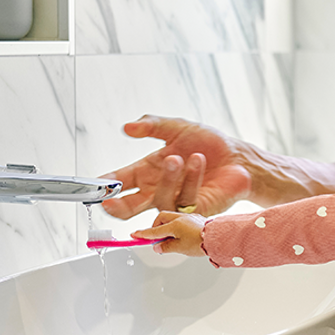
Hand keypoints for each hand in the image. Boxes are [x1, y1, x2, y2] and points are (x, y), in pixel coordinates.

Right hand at [101, 115, 252, 217]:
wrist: (238, 156)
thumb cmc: (209, 144)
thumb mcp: (177, 127)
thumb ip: (152, 125)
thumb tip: (127, 127)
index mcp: (148, 171)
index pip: (120, 182)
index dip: (105, 185)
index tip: (96, 183)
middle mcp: (158, 189)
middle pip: (129, 208)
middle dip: (116, 205)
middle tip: (109, 200)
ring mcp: (175, 201)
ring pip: (158, 200)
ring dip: (167, 178)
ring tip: (177, 157)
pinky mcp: (194, 210)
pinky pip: (184, 201)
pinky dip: (190, 180)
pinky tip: (197, 162)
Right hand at [132, 210, 206, 255]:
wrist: (219, 238)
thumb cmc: (201, 242)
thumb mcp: (179, 248)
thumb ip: (166, 247)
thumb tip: (158, 247)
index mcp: (174, 225)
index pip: (154, 231)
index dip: (143, 234)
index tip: (134, 235)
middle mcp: (181, 218)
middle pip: (161, 219)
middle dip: (155, 227)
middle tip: (155, 239)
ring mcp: (189, 218)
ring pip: (172, 218)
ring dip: (167, 227)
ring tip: (169, 239)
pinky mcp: (197, 220)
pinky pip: (181, 221)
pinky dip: (176, 227)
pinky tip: (180, 235)